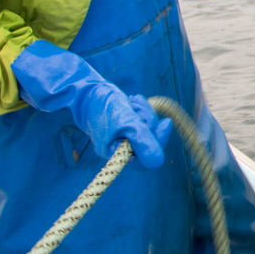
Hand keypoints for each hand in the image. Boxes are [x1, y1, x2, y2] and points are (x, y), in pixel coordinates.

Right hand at [10, 40, 171, 167]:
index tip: (166, 122)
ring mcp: (124, 138)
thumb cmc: (104, 106)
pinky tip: (132, 101)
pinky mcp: (127, 127)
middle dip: (147, 121)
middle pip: (149, 141)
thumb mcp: (125, 121)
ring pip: (148, 128)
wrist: (88, 92)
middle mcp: (121, 150)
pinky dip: (141, 109)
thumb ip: (141, 139)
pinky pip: (143, 120)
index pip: (147, 158)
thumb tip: (158, 162)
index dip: (158, 141)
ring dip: (143, 112)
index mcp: (117, 155)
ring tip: (131, 102)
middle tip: (136, 107)